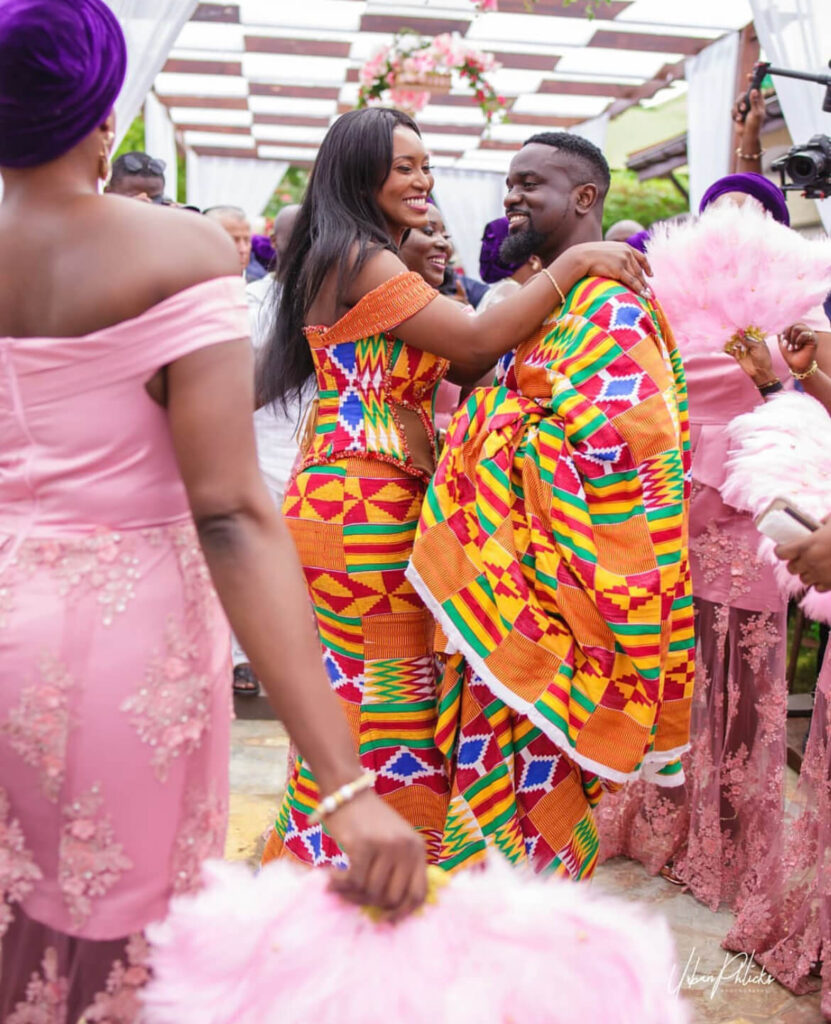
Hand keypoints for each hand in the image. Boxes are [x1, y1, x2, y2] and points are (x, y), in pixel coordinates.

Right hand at [325, 790, 427, 921]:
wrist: (347, 791)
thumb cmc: (368, 821)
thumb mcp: (394, 841)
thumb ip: (398, 869)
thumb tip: (391, 911)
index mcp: (417, 849)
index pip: (418, 894)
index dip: (403, 912)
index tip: (386, 919)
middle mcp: (406, 847)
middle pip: (392, 898)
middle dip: (371, 903)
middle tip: (354, 896)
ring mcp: (386, 846)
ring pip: (371, 892)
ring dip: (352, 894)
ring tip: (341, 885)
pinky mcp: (363, 845)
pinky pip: (354, 882)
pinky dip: (340, 885)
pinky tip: (332, 876)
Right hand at [566, 241, 651, 297]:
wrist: (581, 257)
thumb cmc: (588, 257)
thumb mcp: (605, 252)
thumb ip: (613, 257)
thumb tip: (613, 265)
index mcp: (624, 247)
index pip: (641, 257)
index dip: (647, 267)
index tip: (651, 275)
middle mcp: (627, 252)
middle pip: (639, 269)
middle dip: (645, 281)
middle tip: (649, 291)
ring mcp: (624, 260)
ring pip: (637, 276)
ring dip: (643, 287)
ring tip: (647, 296)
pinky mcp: (619, 270)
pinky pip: (633, 282)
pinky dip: (639, 289)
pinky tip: (643, 295)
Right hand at [724, 333, 775, 385]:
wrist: (760, 371)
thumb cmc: (763, 358)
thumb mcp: (757, 347)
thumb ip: (748, 340)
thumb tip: (739, 333)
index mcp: (756, 339)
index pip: (749, 331)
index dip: (744, 328)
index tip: (737, 324)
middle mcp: (748, 343)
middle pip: (740, 336)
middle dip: (735, 333)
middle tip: (728, 328)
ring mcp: (742, 349)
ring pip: (734, 343)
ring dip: (730, 339)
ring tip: (724, 335)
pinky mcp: (737, 355)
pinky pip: (730, 351)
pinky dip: (726, 348)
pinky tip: (722, 345)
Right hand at [732, 78, 765, 136]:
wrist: (747, 135)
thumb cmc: (754, 125)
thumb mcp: (756, 113)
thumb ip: (755, 102)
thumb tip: (754, 90)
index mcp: (758, 100)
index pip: (756, 88)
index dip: (753, 81)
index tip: (749, 76)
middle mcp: (751, 102)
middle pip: (743, 94)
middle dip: (741, 101)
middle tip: (744, 108)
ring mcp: (744, 107)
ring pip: (737, 102)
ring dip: (738, 110)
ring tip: (741, 116)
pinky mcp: (737, 112)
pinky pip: (733, 110)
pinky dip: (735, 115)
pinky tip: (739, 120)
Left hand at [776, 516, 830, 590]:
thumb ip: (821, 523)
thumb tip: (815, 526)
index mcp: (809, 545)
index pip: (782, 553)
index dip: (781, 550)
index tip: (783, 548)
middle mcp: (812, 562)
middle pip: (791, 569)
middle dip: (794, 562)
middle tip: (800, 556)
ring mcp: (822, 575)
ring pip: (804, 580)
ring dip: (807, 573)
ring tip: (814, 565)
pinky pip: (818, 588)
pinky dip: (820, 582)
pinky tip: (825, 574)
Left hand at [779, 322, 817, 374]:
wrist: (796, 365)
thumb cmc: (790, 354)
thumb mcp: (783, 343)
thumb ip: (780, 334)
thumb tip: (776, 326)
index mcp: (797, 330)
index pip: (789, 325)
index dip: (784, 333)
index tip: (783, 342)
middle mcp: (804, 330)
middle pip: (792, 325)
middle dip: (787, 336)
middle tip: (787, 346)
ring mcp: (810, 333)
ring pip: (797, 328)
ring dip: (792, 339)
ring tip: (792, 348)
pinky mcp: (814, 338)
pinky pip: (804, 334)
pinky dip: (798, 341)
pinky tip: (797, 347)